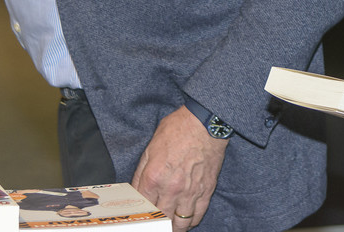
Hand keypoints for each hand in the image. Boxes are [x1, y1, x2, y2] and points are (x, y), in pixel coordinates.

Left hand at [131, 106, 228, 230]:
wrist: (206, 123)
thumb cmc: (178, 130)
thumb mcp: (149, 149)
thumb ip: (140, 174)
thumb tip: (136, 193)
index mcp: (153, 178)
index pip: (142, 209)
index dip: (140, 216)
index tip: (140, 219)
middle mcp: (171, 189)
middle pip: (160, 221)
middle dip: (155, 225)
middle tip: (154, 224)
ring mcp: (190, 192)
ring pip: (180, 224)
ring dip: (173, 228)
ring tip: (170, 226)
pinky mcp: (206, 190)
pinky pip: (198, 215)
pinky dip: (192, 222)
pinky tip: (186, 220)